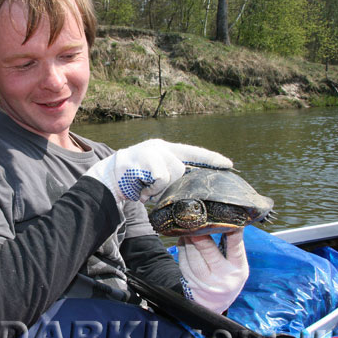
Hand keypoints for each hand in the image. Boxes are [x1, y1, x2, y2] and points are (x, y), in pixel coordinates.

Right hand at [84, 139, 231, 203]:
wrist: (108, 179)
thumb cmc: (134, 180)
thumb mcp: (155, 174)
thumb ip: (172, 176)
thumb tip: (192, 189)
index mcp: (166, 149)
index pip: (193, 152)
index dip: (211, 158)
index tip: (229, 164)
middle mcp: (160, 147)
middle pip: (181, 169)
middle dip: (169, 185)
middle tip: (152, 190)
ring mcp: (151, 151)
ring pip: (171, 174)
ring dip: (158, 189)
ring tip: (145, 188)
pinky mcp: (143, 159)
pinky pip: (160, 178)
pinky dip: (151, 188)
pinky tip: (140, 187)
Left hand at [178, 229, 248, 313]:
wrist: (214, 303)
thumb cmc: (227, 276)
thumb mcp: (237, 265)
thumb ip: (233, 247)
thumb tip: (224, 222)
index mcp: (237, 269)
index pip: (236, 248)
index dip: (232, 233)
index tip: (227, 220)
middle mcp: (222, 277)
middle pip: (209, 253)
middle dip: (200, 237)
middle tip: (195, 223)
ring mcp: (205, 281)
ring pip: (193, 258)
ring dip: (188, 241)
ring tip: (188, 229)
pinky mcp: (191, 282)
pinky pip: (183, 262)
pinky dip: (182, 249)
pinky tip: (183, 240)